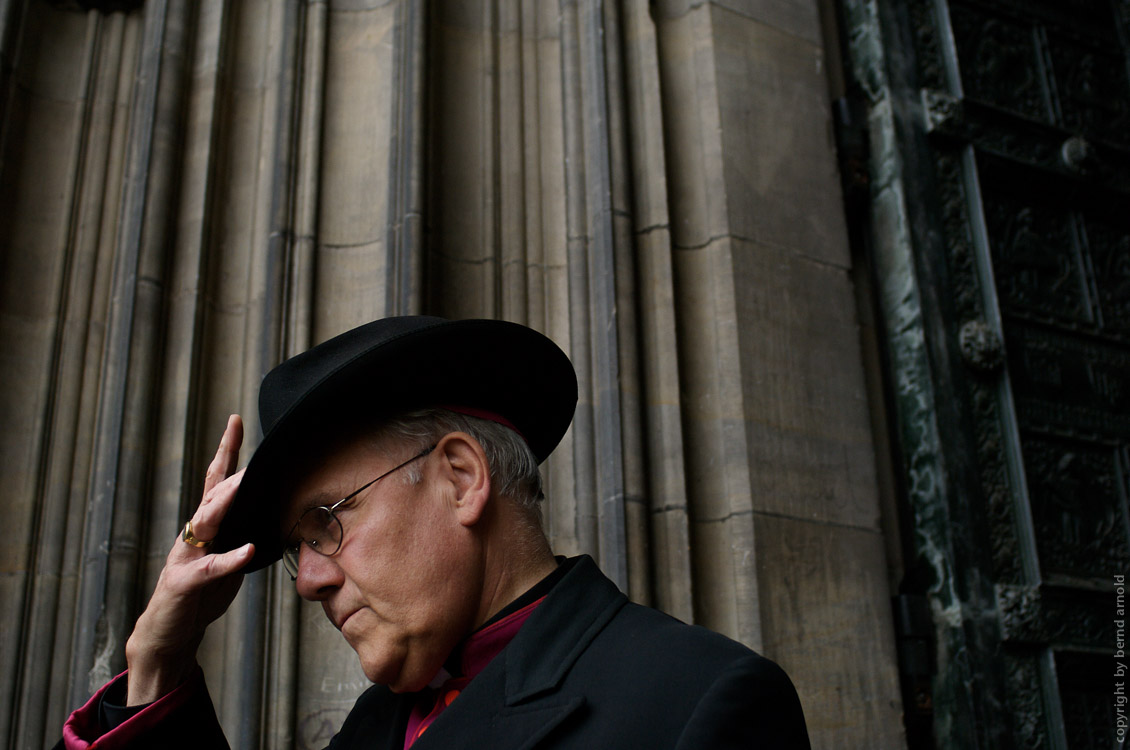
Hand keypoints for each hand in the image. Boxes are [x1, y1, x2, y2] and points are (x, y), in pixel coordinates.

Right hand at [124, 414, 255, 704]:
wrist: (170, 631)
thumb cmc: (203, 592)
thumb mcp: (229, 557)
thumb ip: (245, 533)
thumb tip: (278, 511)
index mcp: (207, 526)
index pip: (216, 481)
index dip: (226, 451)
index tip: (236, 421)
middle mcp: (194, 534)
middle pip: (212, 493)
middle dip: (227, 467)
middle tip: (247, 446)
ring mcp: (187, 557)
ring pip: (206, 521)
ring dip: (225, 502)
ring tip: (245, 484)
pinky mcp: (185, 583)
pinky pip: (209, 568)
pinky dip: (229, 558)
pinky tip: (248, 549)